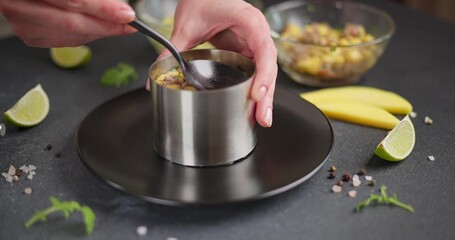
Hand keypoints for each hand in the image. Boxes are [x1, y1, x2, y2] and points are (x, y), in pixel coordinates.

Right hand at [0, 0, 135, 46]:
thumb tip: (119, 8)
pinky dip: (87, 35)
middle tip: (129, 22)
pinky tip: (98, 28)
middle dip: (107, 24)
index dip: (103, 9)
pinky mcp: (30, 36)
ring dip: (99, 31)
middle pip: (73, 24)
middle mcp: (19, 7)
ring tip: (118, 23)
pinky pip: (66, 40)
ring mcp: (23, 24)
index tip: (127, 14)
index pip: (73, 1)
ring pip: (72, 36)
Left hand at [164, 0, 277, 127]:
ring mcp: (254, 45)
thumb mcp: (186, 24)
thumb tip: (156, 74)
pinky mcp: (247, 53)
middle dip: (267, 94)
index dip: (263, 74)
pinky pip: (256, 73)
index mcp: (250, 22)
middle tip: (263, 117)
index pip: (264, 50)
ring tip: (260, 119)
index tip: (256, 94)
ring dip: (264, 96)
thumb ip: (172, 48)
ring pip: (265, 73)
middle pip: (269, 67)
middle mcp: (257, 34)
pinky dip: (256, 90)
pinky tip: (253, 107)